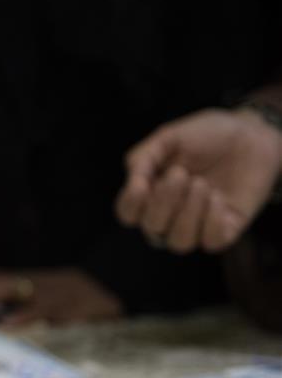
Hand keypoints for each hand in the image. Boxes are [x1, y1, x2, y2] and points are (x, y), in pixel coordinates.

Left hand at [0, 267, 123, 325]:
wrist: (111, 287)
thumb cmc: (71, 300)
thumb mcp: (39, 301)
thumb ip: (14, 308)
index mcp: (20, 283)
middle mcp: (27, 284)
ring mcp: (44, 292)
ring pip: (7, 290)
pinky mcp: (64, 305)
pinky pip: (41, 310)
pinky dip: (24, 316)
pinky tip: (6, 325)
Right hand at [116, 108, 281, 252]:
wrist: (250, 134)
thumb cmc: (207, 135)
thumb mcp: (168, 137)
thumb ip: (143, 157)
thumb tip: (132, 183)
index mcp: (150, 192)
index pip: (128, 213)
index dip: (131, 204)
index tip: (141, 184)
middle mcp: (169, 214)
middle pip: (152, 229)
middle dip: (164, 202)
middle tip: (181, 173)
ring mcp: (197, 225)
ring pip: (179, 243)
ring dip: (189, 213)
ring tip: (202, 184)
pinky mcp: (224, 231)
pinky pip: (211, 242)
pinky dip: (212, 220)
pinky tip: (218, 197)